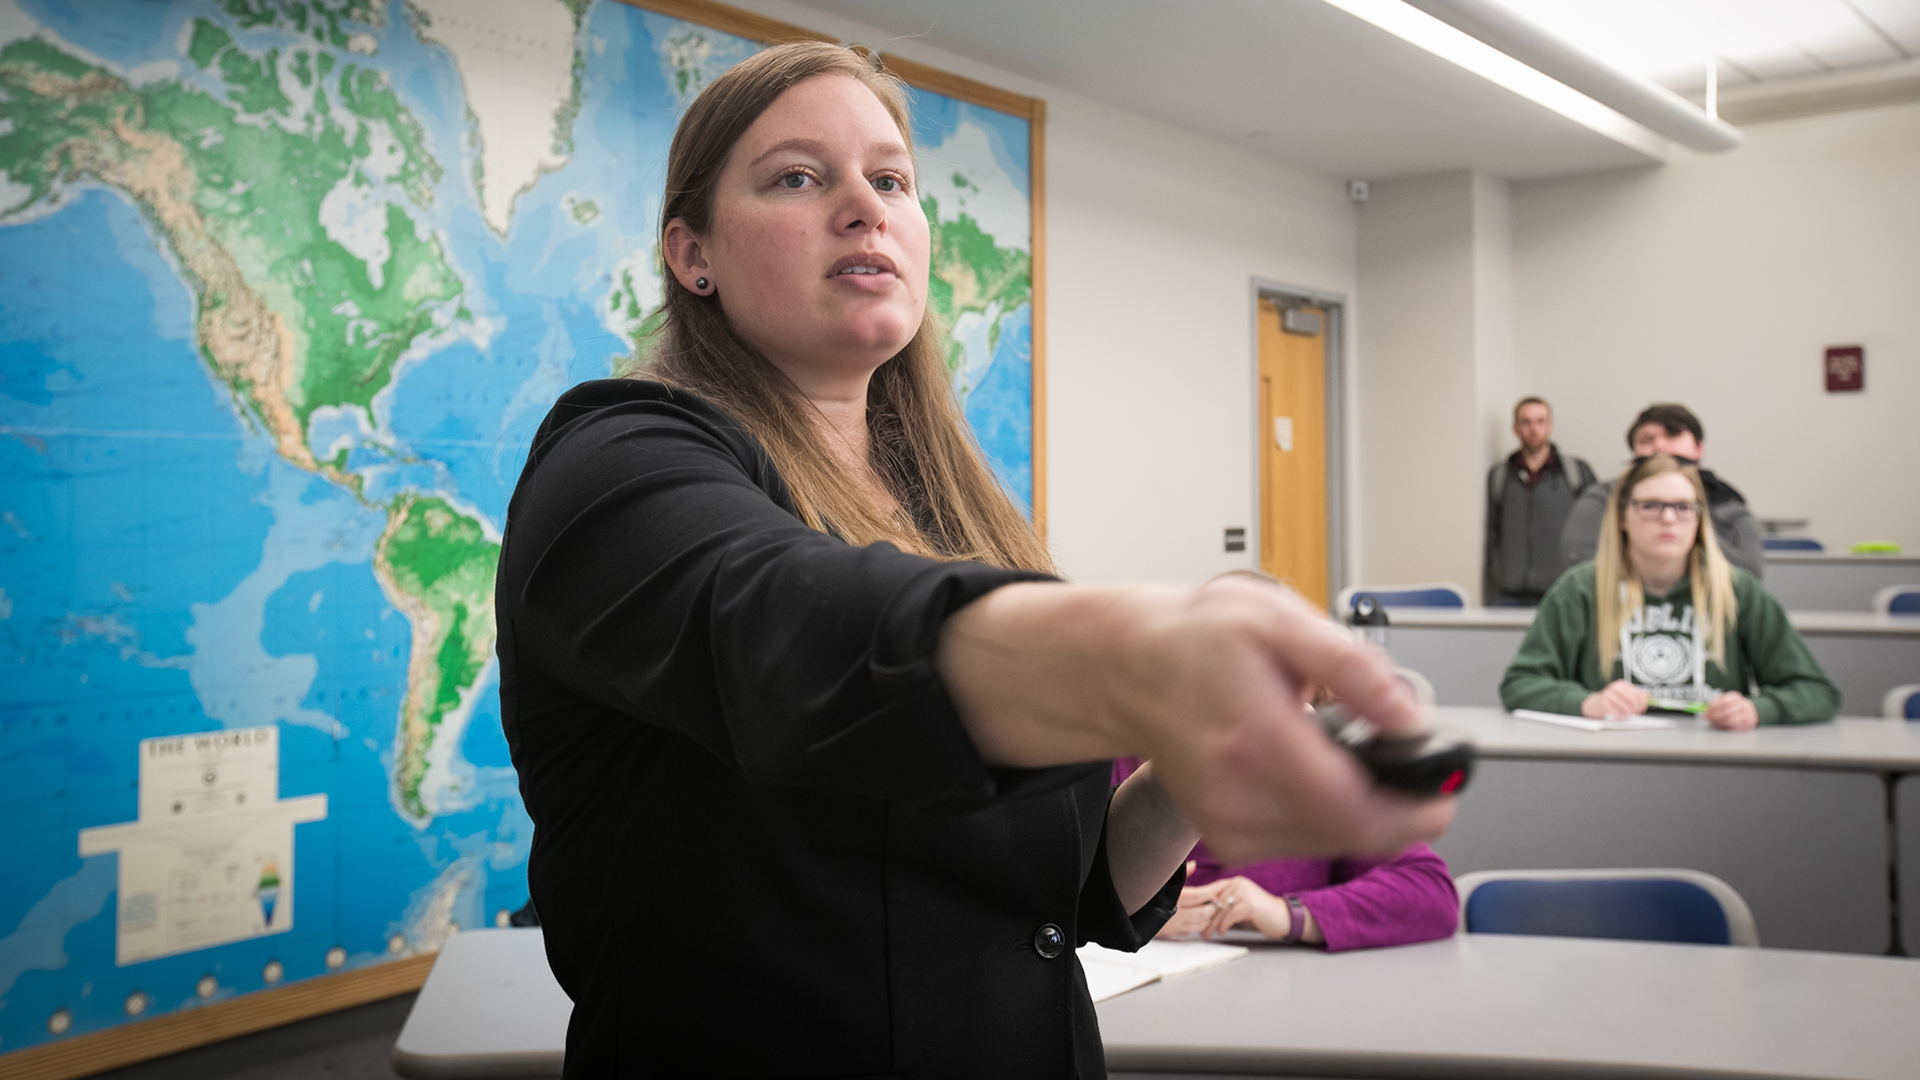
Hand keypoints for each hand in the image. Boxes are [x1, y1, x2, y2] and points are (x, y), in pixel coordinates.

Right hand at [937, 577, 1453, 865]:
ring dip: (1364, 807)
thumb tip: (1409, 716)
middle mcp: (1238, 797)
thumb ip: (1352, 667)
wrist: (1133, 669)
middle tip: (1406, 755)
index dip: (1418, 807)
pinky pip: (1306, 841)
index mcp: (1256, 742)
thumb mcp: (1281, 620)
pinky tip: (1318, 769)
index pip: (1358, 811)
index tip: (1446, 783)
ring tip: (1351, 750)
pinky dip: (1330, 813)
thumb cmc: (1200, 639)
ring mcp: (1229, 825)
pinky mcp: (1229, 838)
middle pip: (1355, 834)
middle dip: (1398, 800)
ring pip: (1335, 842)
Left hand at [1155, 876, 1321, 943]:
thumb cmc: (1261, 915)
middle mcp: (1238, 883)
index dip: (1201, 905)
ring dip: (1212, 924)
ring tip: (1206, 934)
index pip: (1212, 892)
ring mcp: (1244, 892)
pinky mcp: (1249, 904)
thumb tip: (1206, 914)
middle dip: (1205, 917)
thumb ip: (1226, 906)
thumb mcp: (1241, 907)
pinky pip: (1230, 915)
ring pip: (1220, 909)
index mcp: (1234, 882)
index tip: (1192, 917)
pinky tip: (1222, 933)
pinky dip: (1224, 925)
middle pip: (1214, 901)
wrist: (1284, 918)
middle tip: (1197, 930)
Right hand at [1582, 679, 1649, 718]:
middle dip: (1635, 710)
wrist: (1593, 704)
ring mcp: (1608, 694)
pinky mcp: (1603, 703)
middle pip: (1633, 700)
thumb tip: (1647, 697)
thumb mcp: (1623, 696)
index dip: (1642, 704)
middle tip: (1633, 714)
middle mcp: (1615, 687)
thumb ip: (1636, 697)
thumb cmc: (1611, 701)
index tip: (1641, 709)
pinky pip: (1617, 712)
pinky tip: (1618, 717)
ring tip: (1625, 716)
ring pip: (1626, 707)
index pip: (1638, 694)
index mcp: (1622, 684)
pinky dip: (1619, 717)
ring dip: (1627, 715)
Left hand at [1705, 691, 1758, 730]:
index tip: (1706, 713)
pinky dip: (1727, 728)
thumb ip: (1714, 706)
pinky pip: (1736, 727)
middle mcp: (1743, 704)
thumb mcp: (1724, 702)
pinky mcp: (1749, 722)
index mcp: (1735, 697)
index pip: (1723, 702)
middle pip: (1726, 712)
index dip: (1713, 709)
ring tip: (1715, 723)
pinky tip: (1723, 726)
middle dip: (1715, 717)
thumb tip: (1706, 712)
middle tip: (1709, 720)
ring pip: (1730, 721)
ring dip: (1720, 723)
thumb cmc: (1733, 707)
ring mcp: (1748, 714)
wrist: (1749, 711)